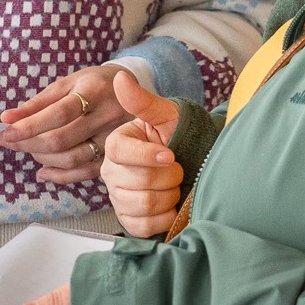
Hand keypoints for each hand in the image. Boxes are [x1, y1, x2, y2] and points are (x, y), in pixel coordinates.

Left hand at [0, 64, 134, 184]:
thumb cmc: (92, 85)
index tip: (5, 133)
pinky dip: (60, 176)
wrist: (132, 91)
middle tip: (9, 142)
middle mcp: (109, 115)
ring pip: (73, 159)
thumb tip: (7, 119)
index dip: (30, 126)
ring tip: (30, 149)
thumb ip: (37, 103)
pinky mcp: (116, 155)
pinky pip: (85, 173)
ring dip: (43, 159)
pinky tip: (44, 171)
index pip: (59, 113)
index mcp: (95, 90)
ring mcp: (115, 137)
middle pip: (63, 140)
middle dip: (29, 144)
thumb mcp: (67, 84)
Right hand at [100, 72, 183, 237]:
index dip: (148, 156)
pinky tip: (170, 206)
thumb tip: (119, 78)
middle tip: (179, 168)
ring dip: (169, 196)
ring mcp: (118, 197)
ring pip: (143, 204)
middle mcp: (111, 171)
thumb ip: (143, 100)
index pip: (120, 151)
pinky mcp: (128, 219)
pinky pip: (142, 226)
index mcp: (117, 143)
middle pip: (137, 182)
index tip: (171, 154)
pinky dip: (163, 218)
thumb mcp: (166, 114)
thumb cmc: (178, 135)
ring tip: (175, 185)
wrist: (193, 160)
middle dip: (169, 176)